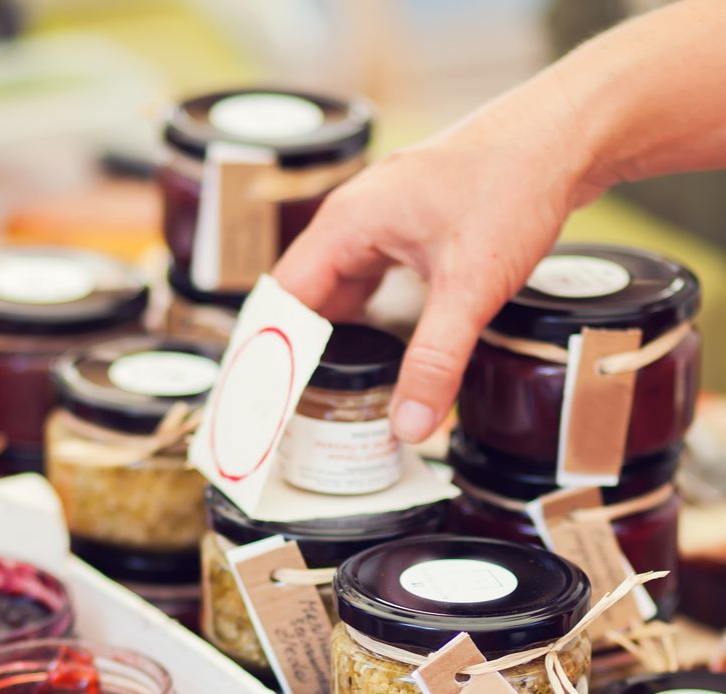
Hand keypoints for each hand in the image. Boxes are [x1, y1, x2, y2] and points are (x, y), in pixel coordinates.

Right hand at [274, 68, 603, 441]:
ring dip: (332, 338)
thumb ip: (435, 361)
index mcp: (347, 223)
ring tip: (325, 391)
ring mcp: (380, 223)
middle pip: (304, 299)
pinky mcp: (408, 231)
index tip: (263, 402)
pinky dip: (363, 320)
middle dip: (297, 354)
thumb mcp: (470, 287)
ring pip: (336, 292)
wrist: (563, 137)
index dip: (268, 355)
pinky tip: (374, 350)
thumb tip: (410, 424)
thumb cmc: (513, 183)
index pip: (283, 300)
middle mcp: (354, 220)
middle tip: (293, 410)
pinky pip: (366, 282)